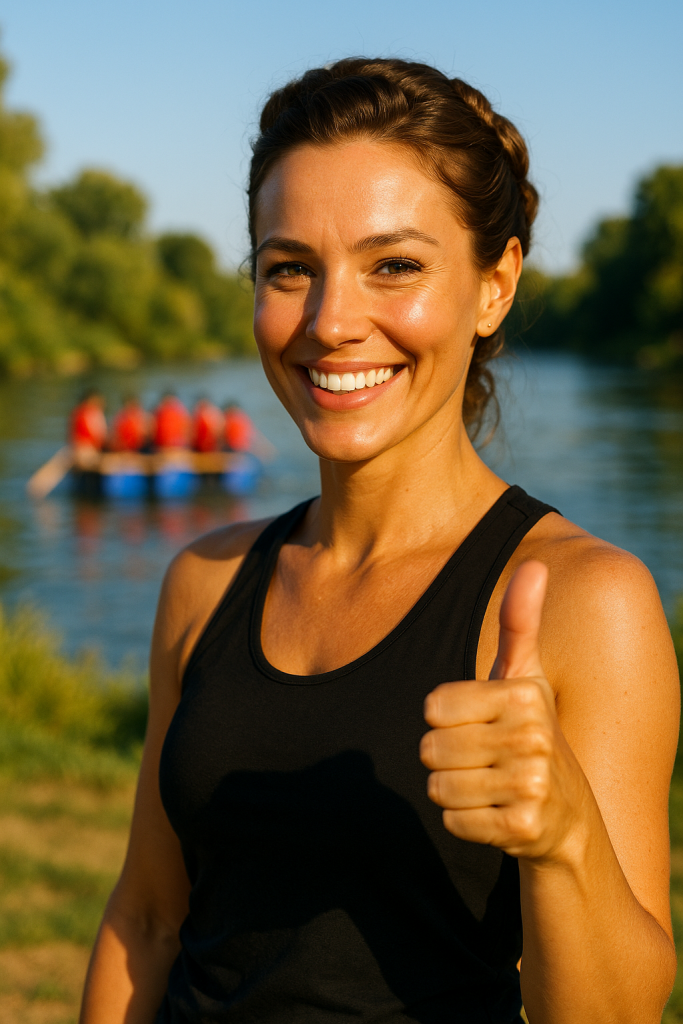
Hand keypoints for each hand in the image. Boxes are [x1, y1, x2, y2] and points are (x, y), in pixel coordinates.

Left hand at [420, 561, 586, 861]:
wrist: (567, 815)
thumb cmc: (529, 732)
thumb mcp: (525, 677)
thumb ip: (520, 622)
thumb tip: (534, 563)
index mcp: (524, 695)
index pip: (432, 708)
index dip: (446, 720)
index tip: (480, 725)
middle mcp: (533, 738)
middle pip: (430, 749)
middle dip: (447, 759)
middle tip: (484, 760)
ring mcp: (532, 786)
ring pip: (438, 788)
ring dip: (454, 792)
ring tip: (489, 786)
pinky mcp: (524, 829)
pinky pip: (454, 822)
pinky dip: (466, 822)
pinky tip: (496, 814)